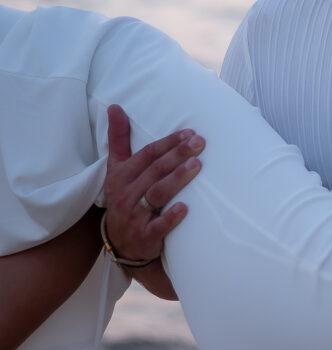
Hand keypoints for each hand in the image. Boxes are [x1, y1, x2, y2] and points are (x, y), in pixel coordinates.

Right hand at [102, 105, 202, 264]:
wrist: (123, 244)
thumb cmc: (125, 198)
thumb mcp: (117, 169)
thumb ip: (119, 139)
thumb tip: (114, 106)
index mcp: (121, 175)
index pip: (147, 155)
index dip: (168, 143)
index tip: (190, 133)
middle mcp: (126, 193)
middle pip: (154, 170)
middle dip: (177, 155)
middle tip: (199, 143)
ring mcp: (134, 215)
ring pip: (156, 194)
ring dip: (176, 179)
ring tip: (197, 166)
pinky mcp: (145, 235)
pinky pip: (158, 225)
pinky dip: (171, 217)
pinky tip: (185, 208)